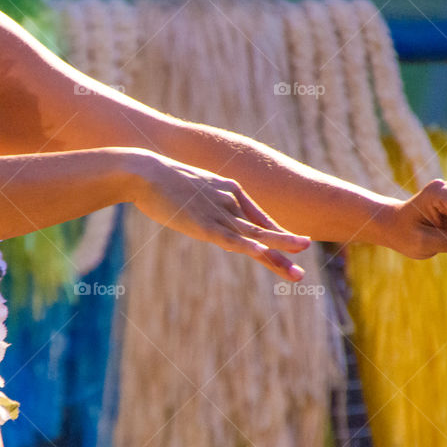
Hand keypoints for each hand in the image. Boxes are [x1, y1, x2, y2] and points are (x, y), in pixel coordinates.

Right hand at [130, 151, 311, 280]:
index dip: (276, 235)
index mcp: (230, 190)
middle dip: (284, 253)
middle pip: (264, 231)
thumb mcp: (191, 189)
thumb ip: (203, 199)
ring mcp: (220, 213)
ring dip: (277, 257)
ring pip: (255, 239)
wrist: (145, 172)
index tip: (292, 249)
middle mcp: (231, 202)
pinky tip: (264, 254)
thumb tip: (201, 209)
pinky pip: (232, 240)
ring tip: (297, 273)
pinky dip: (250, 247)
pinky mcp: (205, 224)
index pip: (259, 219)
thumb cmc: (162, 181)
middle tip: (300, 274)